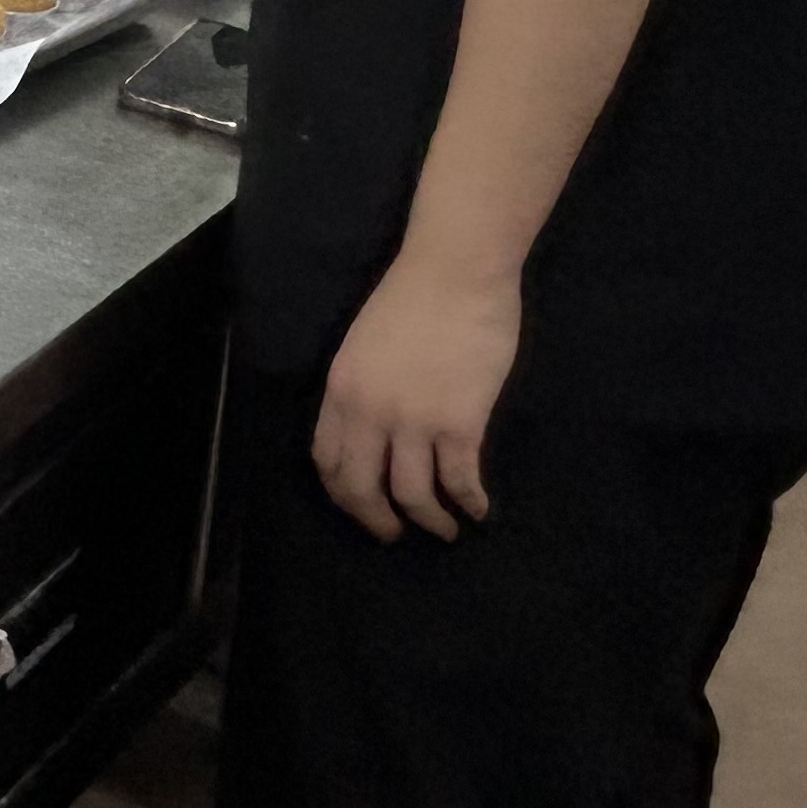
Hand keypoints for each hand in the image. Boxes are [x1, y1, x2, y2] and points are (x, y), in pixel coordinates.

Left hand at [311, 259, 518, 541]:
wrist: (455, 273)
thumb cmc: (412, 300)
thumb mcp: (363, 346)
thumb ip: (361, 390)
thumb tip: (370, 432)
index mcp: (341, 390)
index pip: (327, 460)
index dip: (342, 494)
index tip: (360, 506)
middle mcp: (369, 412)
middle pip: (360, 488)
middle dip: (376, 521)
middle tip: (394, 535)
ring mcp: (415, 420)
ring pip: (413, 495)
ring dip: (429, 522)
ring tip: (444, 529)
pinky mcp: (460, 423)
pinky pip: (460, 481)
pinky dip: (470, 504)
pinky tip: (479, 509)